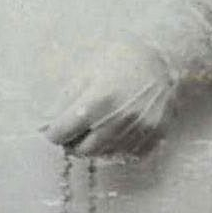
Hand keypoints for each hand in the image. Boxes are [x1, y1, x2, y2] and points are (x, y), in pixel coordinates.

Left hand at [42, 35, 176, 157]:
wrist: (166, 58)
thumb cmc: (122, 59)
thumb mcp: (89, 70)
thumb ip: (67, 98)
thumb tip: (46, 122)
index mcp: (100, 100)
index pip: (63, 132)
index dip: (53, 132)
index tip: (53, 129)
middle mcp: (120, 120)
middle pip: (82, 150)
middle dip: (72, 143)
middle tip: (72, 131)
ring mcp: (139, 131)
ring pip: (104, 154)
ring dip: (93, 146)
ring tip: (94, 129)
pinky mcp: (154, 136)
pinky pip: (126, 154)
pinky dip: (116, 147)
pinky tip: (116, 130)